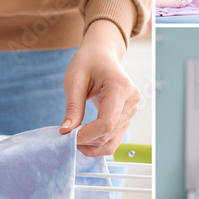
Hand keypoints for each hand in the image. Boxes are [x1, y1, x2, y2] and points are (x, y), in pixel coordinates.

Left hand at [60, 20, 138, 156]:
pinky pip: (115, 137)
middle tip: (66, 138)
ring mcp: (132, 109)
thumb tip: (66, 132)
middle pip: (109, 133)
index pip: (107, 122)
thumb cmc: (88, 62)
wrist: (102, 54)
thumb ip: (73, 107)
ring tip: (73, 138)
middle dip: (87, 141)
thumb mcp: (74, 80)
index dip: (87, 135)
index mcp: (120, 87)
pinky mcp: (128, 115)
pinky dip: (99, 142)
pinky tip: (84, 138)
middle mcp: (131, 100)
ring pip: (113, 140)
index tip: (68, 137)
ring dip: (92, 145)